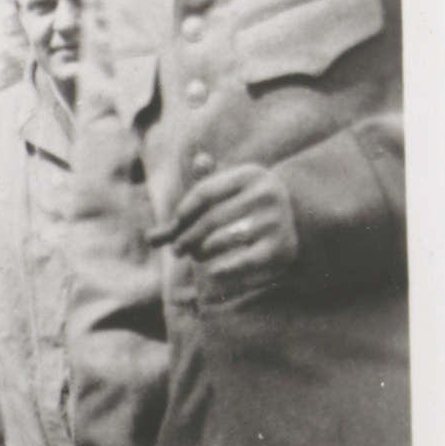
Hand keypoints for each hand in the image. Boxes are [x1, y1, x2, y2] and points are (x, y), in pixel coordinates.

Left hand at [155, 163, 297, 296]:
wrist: (295, 227)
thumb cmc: (244, 212)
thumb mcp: (221, 203)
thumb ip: (187, 215)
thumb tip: (149, 238)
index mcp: (251, 174)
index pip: (203, 192)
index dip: (182, 212)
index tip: (173, 226)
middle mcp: (266, 194)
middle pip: (209, 218)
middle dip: (187, 236)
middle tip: (177, 249)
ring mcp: (275, 221)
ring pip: (220, 241)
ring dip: (200, 252)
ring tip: (196, 255)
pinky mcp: (279, 249)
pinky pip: (240, 262)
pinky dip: (220, 268)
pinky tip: (210, 271)